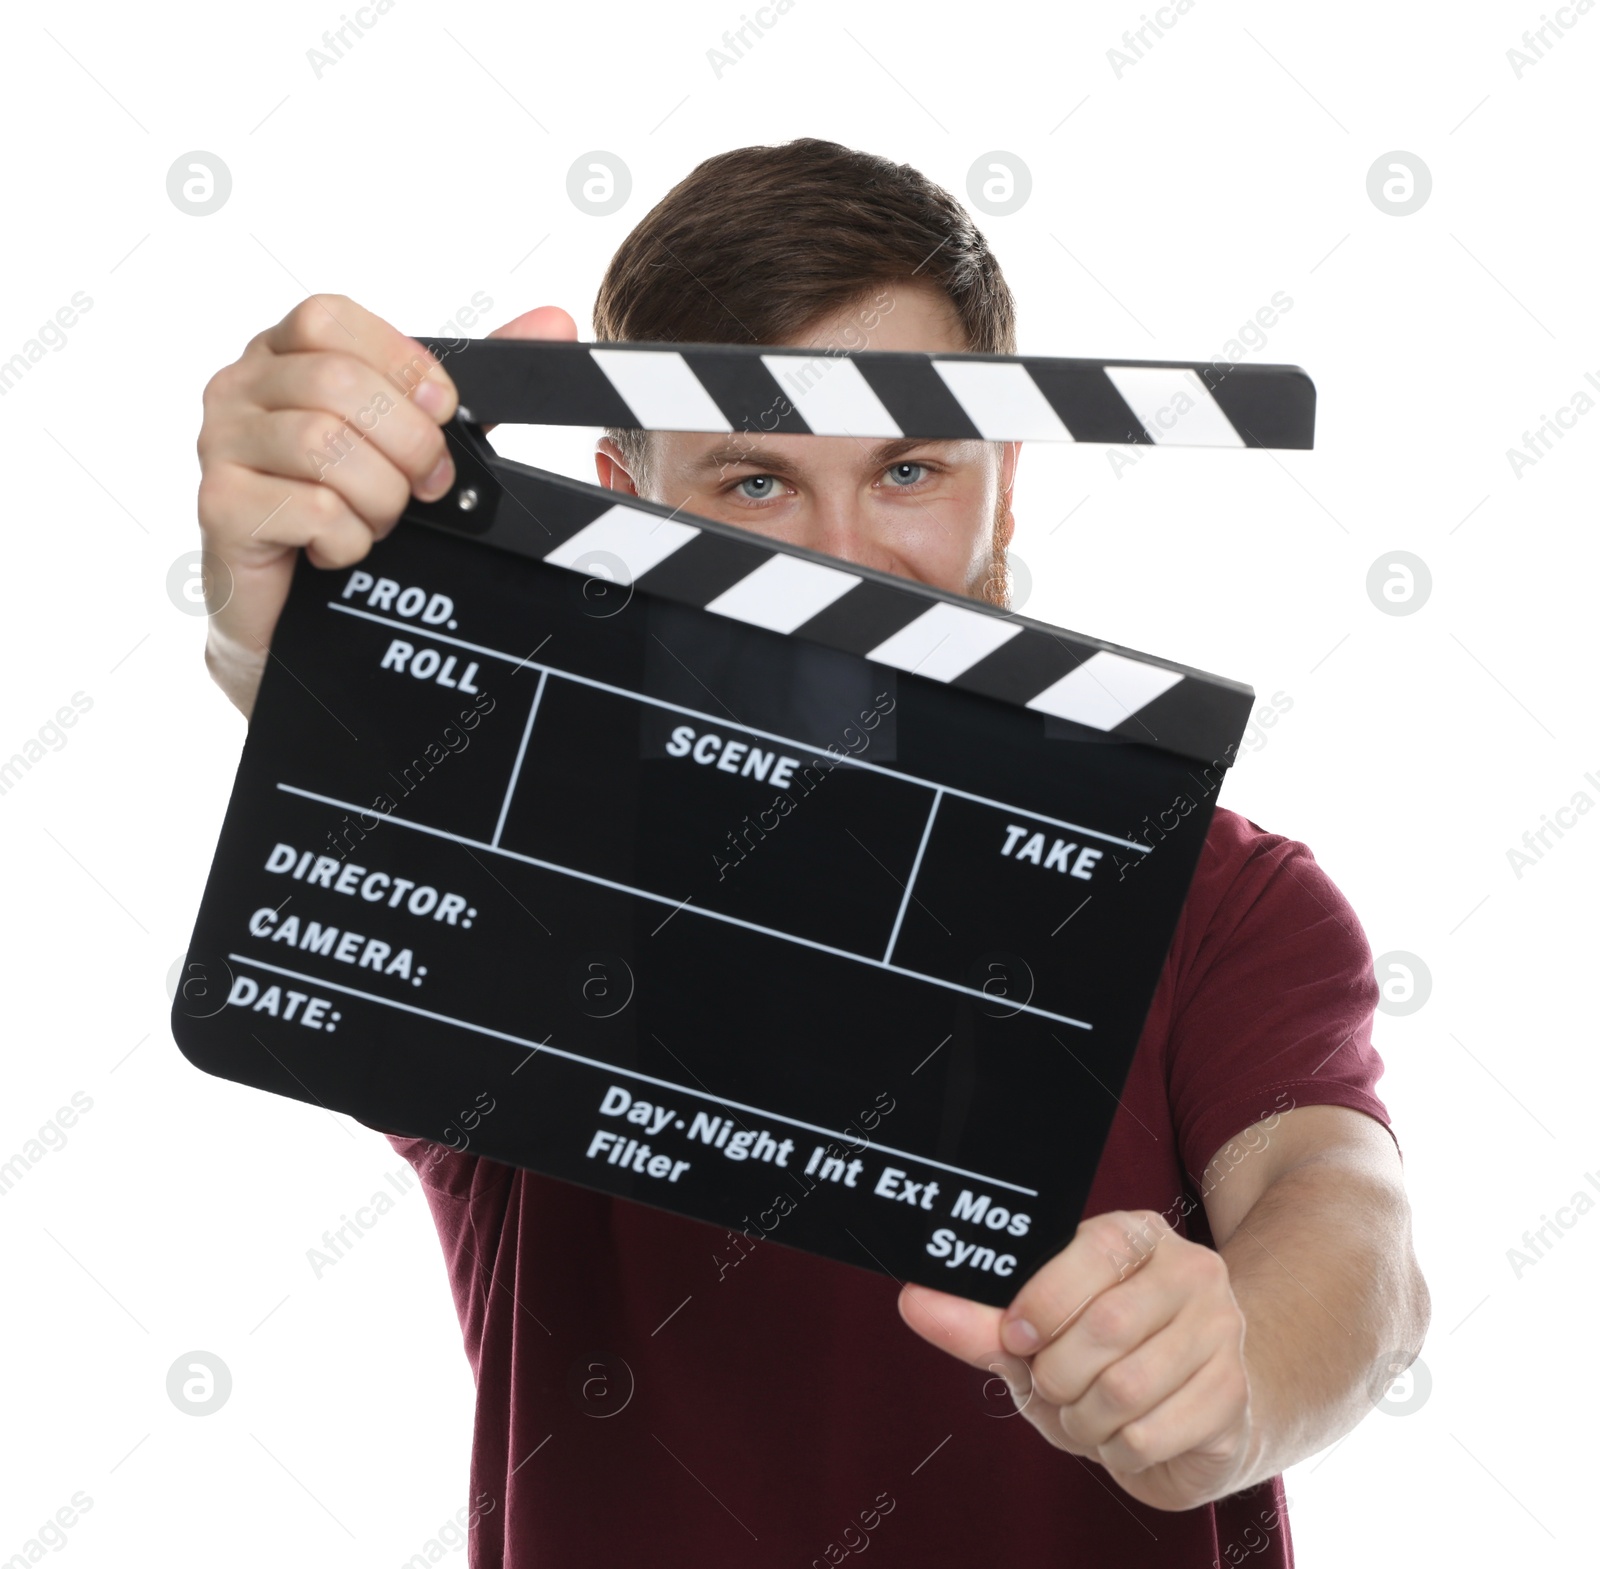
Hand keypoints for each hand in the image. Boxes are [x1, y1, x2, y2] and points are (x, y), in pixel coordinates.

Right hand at [195, 293, 576, 716]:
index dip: (401, 367)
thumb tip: (552, 320)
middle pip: (338, 385)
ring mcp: (219, 445)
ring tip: (378, 521)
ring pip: (324, 445)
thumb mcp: (413, 436)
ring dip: (380, 497)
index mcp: (282, 354)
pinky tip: (342, 550)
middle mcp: (240, 387)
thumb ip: (470, 380)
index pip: (330, 319)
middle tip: (426, 487)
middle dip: (408, 445)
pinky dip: (350, 539)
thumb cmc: (347, 510)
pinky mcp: (220, 506)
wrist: (297, 610)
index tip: (442, 415)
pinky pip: (311, 508)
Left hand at [898, 1209, 1256, 1511]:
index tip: (1015, 1335)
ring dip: (1082, 1418)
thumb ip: (979, 1321)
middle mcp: (1190, 1272)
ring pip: (1125, 1389)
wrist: (1193, 1411)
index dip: (1044, 1300)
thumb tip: (914, 1301)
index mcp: (1136, 1236)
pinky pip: (1150, 1435)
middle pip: (1105, 1327)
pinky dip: (1115, 1449)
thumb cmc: (1105, 1360)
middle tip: (1050, 1385)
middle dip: (1056, 1374)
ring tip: (1082, 1412)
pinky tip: (1120, 1435)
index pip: (1093, 1250)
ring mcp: (1221, 1332)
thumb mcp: (1038, 1334)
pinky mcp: (1233, 1396)